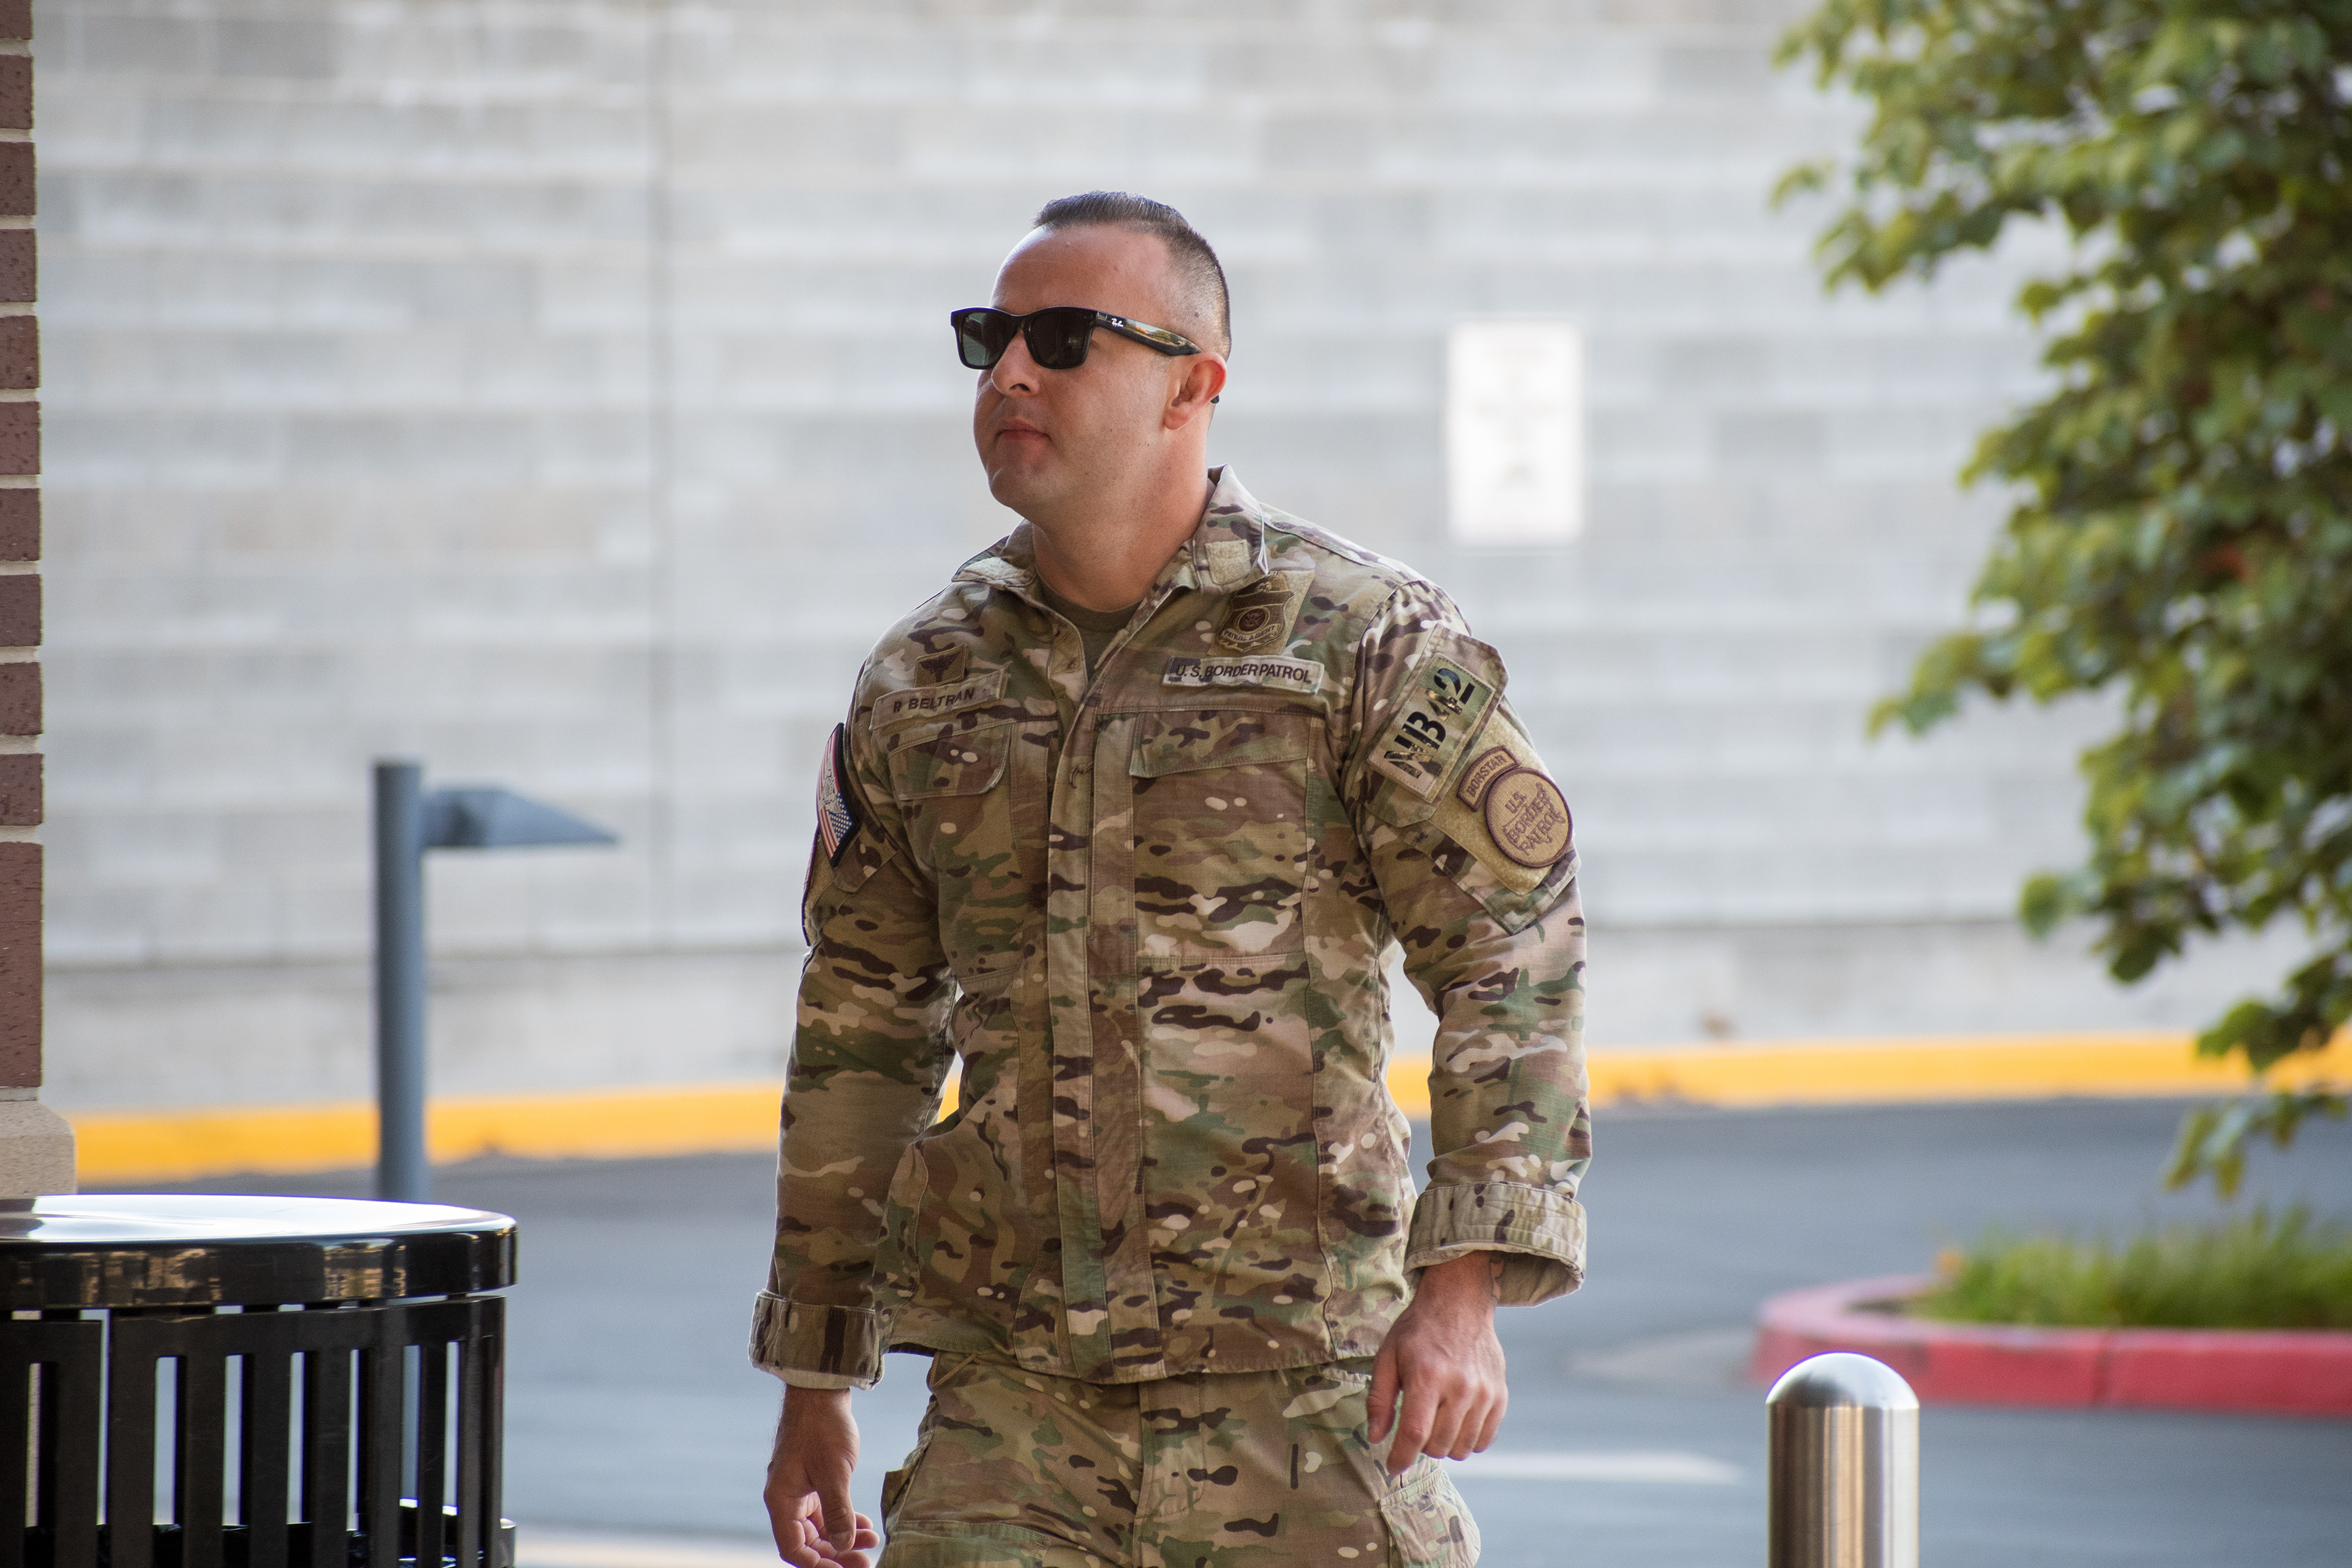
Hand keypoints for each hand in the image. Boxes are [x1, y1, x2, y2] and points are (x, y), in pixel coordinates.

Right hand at [764, 1387, 879, 1567]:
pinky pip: (825, 1511)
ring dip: (843, 1537)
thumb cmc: (823, 1427)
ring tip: (871, 1542)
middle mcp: (786, 1498)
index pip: (794, 1548)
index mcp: (782, 1499)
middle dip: (836, 1554)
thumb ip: (838, 1512)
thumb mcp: (834, 1472)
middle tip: (865, 1562)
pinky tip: (864, 1524)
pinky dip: (843, 1519)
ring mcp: (799, 1490)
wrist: (822, 1392)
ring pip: (819, 1528)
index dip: (817, 1564)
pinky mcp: (812, 1481)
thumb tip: (844, 1546)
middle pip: (808, 1542)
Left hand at [1367, 1252, 1508, 1473]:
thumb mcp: (1387, 1356)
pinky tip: (1455, 1421)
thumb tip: (1376, 1438)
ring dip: (1443, 1445)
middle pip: (1438, 1446)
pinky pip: (1483, 1440)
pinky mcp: (1500, 1397)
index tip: (1392, 1466)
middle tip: (1414, 1425)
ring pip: (1461, 1449)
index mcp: (1427, 1375)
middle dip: (1420, 1446)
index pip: (1414, 1433)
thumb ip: (1379, 1399)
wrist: (1460, 1304)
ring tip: (1435, 1421)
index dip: (1401, 1457)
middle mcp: (1460, 1387)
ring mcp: (1484, 1393)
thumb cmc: (1418, 1330)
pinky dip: (1466, 1440)